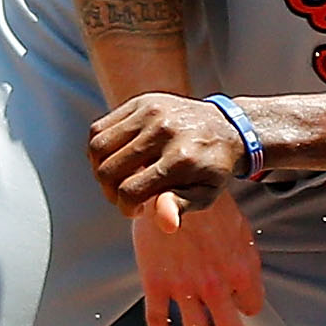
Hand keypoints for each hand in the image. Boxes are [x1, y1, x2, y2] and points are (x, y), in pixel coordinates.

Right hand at [89, 92, 246, 215]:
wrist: (226, 127)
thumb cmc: (211, 168)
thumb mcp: (206, 194)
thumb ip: (180, 206)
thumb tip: (165, 223)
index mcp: (181, 159)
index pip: (130, 191)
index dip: (125, 208)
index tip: (137, 210)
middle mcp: (163, 132)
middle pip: (109, 170)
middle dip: (110, 192)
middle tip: (125, 196)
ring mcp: (150, 112)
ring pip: (98, 147)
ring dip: (100, 170)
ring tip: (118, 177)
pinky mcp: (140, 102)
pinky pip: (99, 128)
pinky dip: (99, 149)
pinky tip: (116, 158)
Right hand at [129, 190, 264, 325]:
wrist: (171, 186)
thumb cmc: (206, 202)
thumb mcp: (241, 228)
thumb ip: (246, 261)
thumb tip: (248, 290)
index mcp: (240, 270)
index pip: (252, 306)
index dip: (249, 309)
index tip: (244, 310)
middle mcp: (215, 285)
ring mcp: (185, 287)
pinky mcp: (156, 284)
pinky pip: (158, 320)